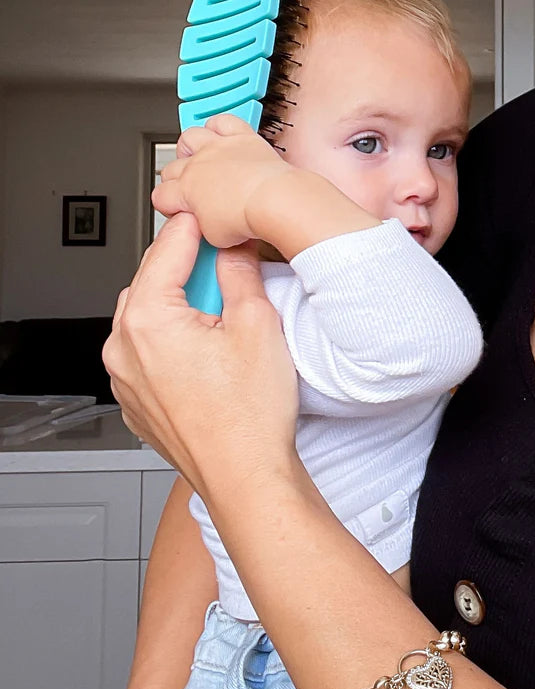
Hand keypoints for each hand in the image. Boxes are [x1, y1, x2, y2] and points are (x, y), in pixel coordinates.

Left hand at [103, 212, 298, 497]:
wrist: (246, 477)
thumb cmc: (249, 416)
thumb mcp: (258, 324)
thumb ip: (240, 274)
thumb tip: (234, 247)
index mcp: (147, 320)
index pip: (167, 249)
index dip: (195, 225)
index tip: (211, 210)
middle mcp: (123, 347)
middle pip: (152, 281)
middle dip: (188, 269)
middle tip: (229, 268)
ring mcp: (125, 379)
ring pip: (147, 317)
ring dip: (180, 305)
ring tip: (224, 316)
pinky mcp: (136, 401)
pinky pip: (147, 353)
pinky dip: (173, 340)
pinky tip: (212, 353)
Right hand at [153, 115, 294, 247]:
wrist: (273, 200)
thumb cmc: (247, 217)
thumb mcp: (214, 237)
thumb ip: (202, 227)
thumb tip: (207, 225)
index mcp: (186, 189)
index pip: (161, 196)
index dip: (168, 206)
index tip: (181, 212)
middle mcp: (198, 164)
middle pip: (171, 167)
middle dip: (176, 181)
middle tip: (192, 193)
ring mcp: (219, 148)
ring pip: (190, 137)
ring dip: (190, 148)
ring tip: (200, 160)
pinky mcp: (242, 137)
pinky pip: (223, 121)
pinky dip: (219, 126)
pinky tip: (222, 135)